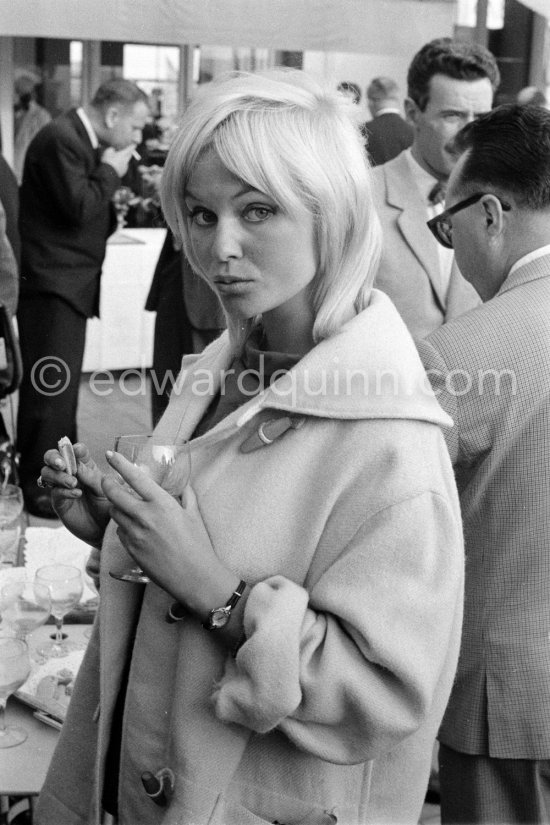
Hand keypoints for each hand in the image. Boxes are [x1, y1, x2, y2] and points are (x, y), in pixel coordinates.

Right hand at [40, 442, 110, 546]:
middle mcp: (70, 473)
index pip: (76, 451)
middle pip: (52, 458)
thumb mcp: (105, 489)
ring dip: (58, 475)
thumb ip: (92, 477)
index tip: (78, 451)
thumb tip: (78, 466)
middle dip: (54, 458)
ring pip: (47, 473)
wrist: (105, 529)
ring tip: (73, 482)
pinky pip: (55, 492)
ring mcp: (61, 487)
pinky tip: (76, 493)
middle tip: (63, 464)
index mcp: (85, 466)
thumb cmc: (107, 505)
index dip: (74, 449)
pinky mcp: (58, 502)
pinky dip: (64, 491)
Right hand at [101, 144, 134, 177]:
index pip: (130, 149)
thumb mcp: (107, 152)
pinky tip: (115, 166)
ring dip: (123, 159)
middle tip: (125, 151)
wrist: (108, 174)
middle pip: (129, 155)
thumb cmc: (108, 162)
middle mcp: (126, 160)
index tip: (135, 144)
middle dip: (128, 153)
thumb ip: (112, 149)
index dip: (132, 146)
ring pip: (126, 161)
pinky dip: (121, 165)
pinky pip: (123, 166)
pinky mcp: (124, 172)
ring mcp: (125, 167)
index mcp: (123, 154)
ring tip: (116, 159)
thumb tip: (113, 150)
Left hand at [101, 451, 231, 614]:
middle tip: (107, 480)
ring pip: (114, 513)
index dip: (120, 464)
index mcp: (162, 504)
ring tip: (124, 505)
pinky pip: (119, 532)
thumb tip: (185, 485)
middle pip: (114, 494)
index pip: (135, 478)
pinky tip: (133, 528)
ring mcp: (135, 534)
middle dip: (106, 484)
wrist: (195, 577)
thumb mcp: (194, 516)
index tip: (110, 455)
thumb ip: (187, 496)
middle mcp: (145, 516)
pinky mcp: (130, 549)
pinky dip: (122, 526)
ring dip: (115, 505)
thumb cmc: (199, 545)